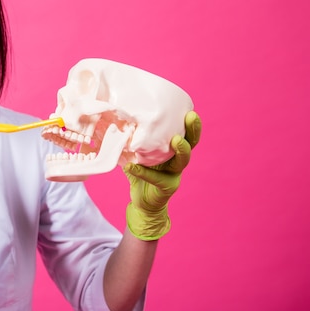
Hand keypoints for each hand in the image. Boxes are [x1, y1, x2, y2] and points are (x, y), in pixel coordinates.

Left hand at [124, 110, 200, 239]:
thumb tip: (116, 119)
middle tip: (191, 116)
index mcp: (172, 149)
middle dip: (193, 130)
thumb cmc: (140, 172)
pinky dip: (142, 172)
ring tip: (175, 140)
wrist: (142, 201)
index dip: (190, 123)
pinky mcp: (167, 186)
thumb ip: (133, 140)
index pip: (185, 133)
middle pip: (191, 143)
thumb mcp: (137, 153)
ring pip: (182, 160)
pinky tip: (130, 167)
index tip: (190, 108)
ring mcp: (175, 174)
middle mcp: (177, 160)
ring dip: (180, 149)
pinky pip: (156, 178)